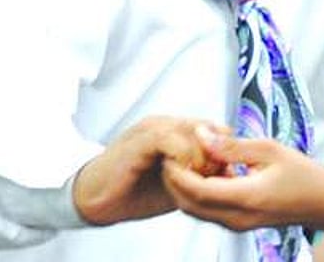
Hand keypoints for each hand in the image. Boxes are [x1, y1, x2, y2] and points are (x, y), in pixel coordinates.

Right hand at [73, 117, 228, 225]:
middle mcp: (166, 124)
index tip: (222, 173)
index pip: (216, 129)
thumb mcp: (178, 182)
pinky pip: (172, 140)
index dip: (224, 151)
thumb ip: (201, 173)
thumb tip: (229, 174)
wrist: (94, 198)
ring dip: (202, 158)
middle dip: (216, 155)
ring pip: (196, 131)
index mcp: (175, 130)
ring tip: (195, 177)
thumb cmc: (133, 190)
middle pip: (211, 128)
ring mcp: (153, 129)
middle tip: (211, 177)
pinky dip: (182, 158)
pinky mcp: (141, 140)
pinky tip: (178, 174)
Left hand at [163, 132, 323, 231]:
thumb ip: (231, 145)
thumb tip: (201, 135)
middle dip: (174, 181)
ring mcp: (236, 224)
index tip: (171, 151)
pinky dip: (198, 194)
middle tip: (172, 155)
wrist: (323, 203)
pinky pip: (207, 211)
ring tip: (188, 161)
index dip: (177, 172)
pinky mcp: (237, 224)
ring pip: (194, 210)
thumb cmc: (304, 176)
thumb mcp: (269, 149)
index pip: (196, 190)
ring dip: (184, 188)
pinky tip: (207, 173)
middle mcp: (237, 217)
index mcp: (246, 197)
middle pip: (188, 204)